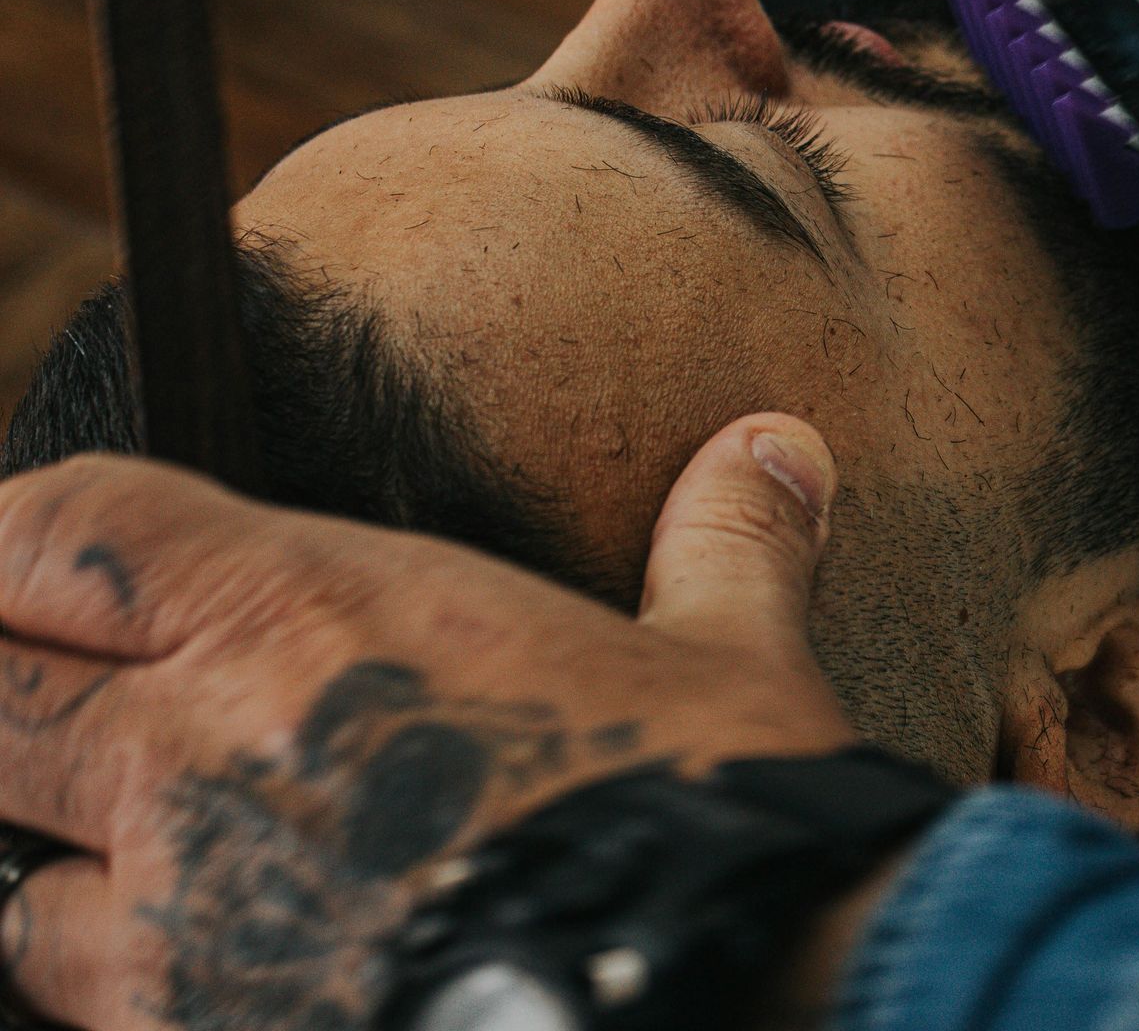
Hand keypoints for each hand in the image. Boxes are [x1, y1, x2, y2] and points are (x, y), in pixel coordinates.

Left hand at [0, 413, 853, 1029]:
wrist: (721, 999)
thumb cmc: (706, 819)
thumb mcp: (732, 658)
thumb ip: (724, 539)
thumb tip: (776, 450)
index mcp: (309, 609)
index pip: (61, 527)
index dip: (22, 538)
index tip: (40, 563)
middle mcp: (204, 752)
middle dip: (10, 695)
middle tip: (66, 713)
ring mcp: (180, 919)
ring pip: (5, 887)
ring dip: (57, 869)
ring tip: (148, 870)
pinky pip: (80, 1013)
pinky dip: (114, 990)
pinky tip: (211, 974)